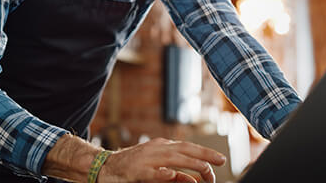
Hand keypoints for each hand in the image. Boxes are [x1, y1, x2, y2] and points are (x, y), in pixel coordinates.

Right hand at [99, 137, 225, 182]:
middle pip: (184, 149)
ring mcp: (146, 159)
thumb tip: (193, 180)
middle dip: (204, 154)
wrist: (104, 168)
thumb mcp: (156, 168)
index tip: (219, 159)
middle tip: (221, 161)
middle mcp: (156, 149)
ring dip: (190, 163)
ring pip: (172, 158)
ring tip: (206, 169)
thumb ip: (174, 173)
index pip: (187, 146)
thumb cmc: (132, 169)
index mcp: (161, 146)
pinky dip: (163, 173)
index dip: (204, 152)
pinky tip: (173, 175)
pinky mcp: (136, 171)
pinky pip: (152, 172)